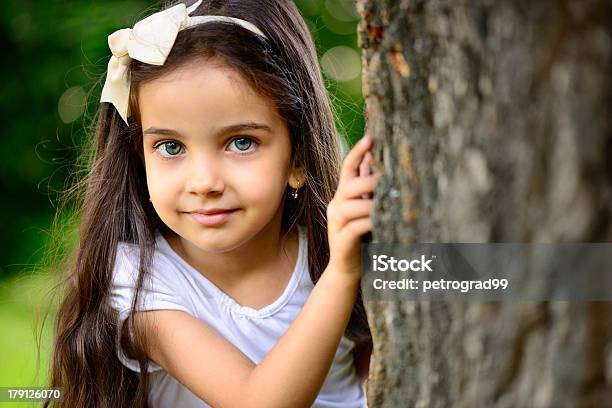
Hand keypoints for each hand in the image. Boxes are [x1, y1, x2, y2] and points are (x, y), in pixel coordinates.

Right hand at [327, 133, 380, 278]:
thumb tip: (377, 161)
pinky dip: (370, 222)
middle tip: (389, 179)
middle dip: (370, 180)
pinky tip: (382, 221)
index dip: (357, 153)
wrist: (347, 270)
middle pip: (349, 186)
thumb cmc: (362, 238)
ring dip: (371, 203)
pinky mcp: (341, 241)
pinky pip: (355, 227)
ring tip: (387, 203)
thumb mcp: (366, 210)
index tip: (371, 137)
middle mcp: (336, 207)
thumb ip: (369, 189)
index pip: (347, 169)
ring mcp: (336, 224)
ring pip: (351, 205)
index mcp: (342, 197)